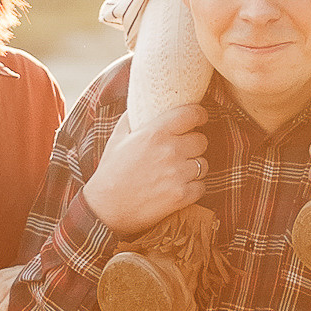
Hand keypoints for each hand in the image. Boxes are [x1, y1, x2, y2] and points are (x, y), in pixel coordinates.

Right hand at [82, 103, 209, 237]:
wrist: (105, 209)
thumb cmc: (110, 171)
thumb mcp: (117, 137)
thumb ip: (133, 117)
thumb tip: (144, 102)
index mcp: (155, 132)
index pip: (192, 114)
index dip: (199, 115)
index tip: (199, 118)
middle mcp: (170, 151)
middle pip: (202, 141)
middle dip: (194, 145)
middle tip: (183, 152)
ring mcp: (177, 174)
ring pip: (204, 164)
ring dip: (195, 168)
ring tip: (178, 172)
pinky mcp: (181, 196)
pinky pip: (202, 186)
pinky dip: (194, 188)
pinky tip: (179, 188)